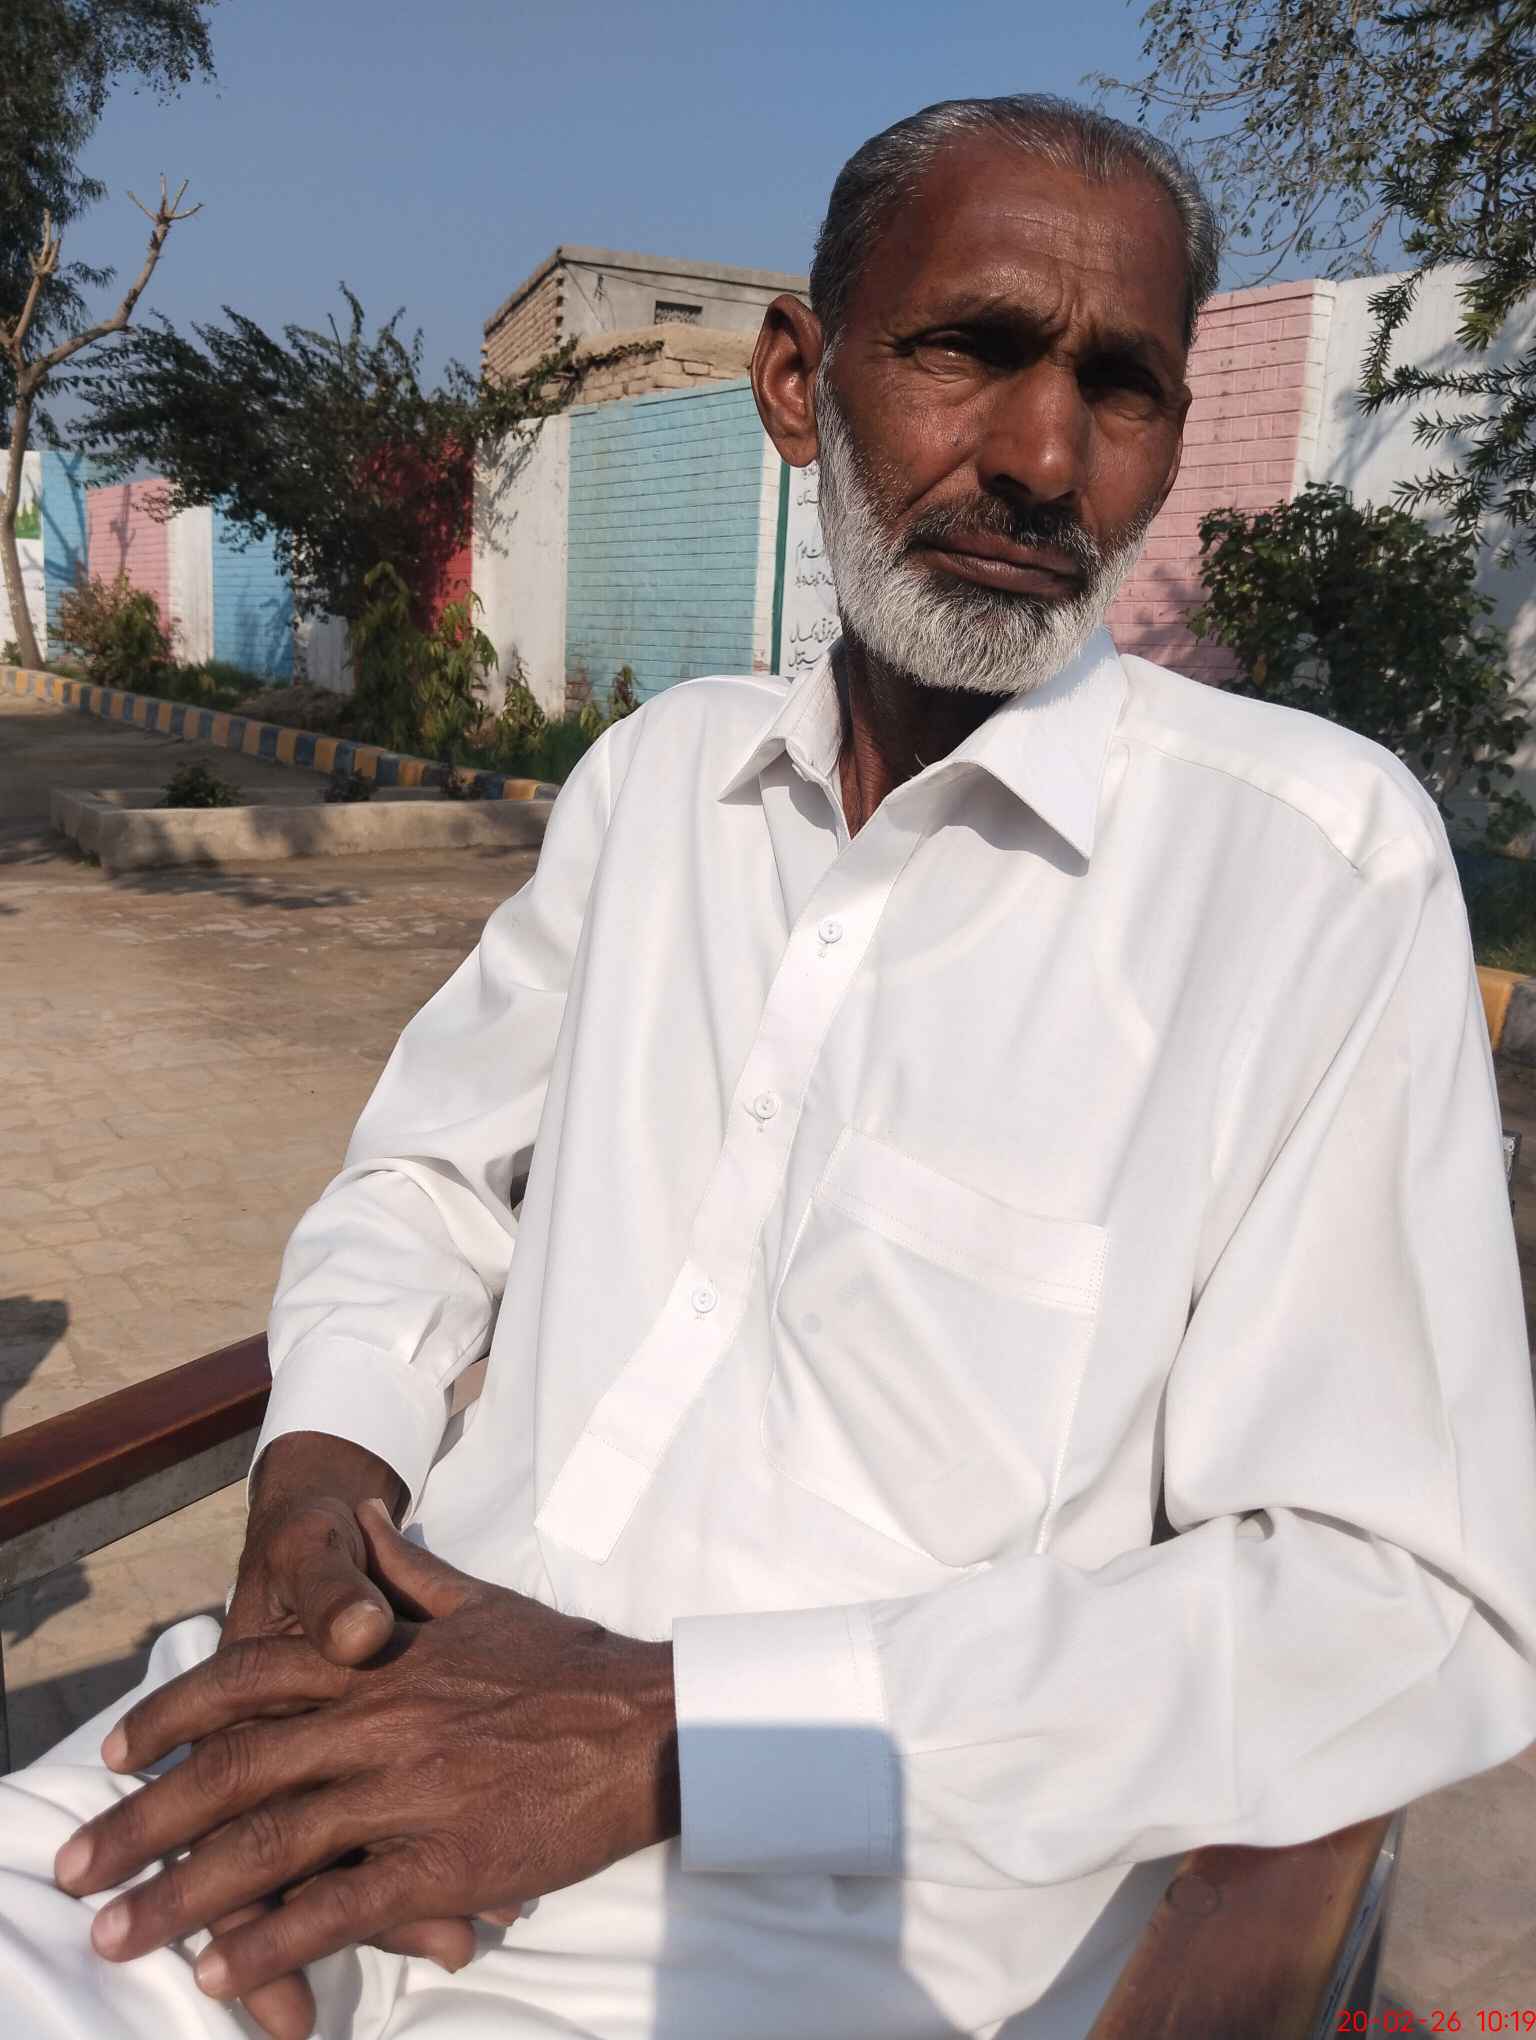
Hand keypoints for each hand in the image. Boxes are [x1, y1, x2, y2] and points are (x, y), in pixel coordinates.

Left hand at [55, 1501, 679, 2011]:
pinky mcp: (446, 1865)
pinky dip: (273, 1943)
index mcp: (380, 1662)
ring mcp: (409, 1796)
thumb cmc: (567, 1663)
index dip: (174, 1714)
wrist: (650, 1722)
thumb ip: (408, 1570)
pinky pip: (341, 1908)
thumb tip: (366, 1518)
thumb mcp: (481, 1600)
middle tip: (77, 1865)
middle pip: (234, 1772)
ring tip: (118, 1935)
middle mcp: (378, 1723)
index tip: (119, 1753)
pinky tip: (221, 1972)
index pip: (251, 1678)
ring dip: (181, 1898)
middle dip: (143, 1823)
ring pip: (270, 1847)